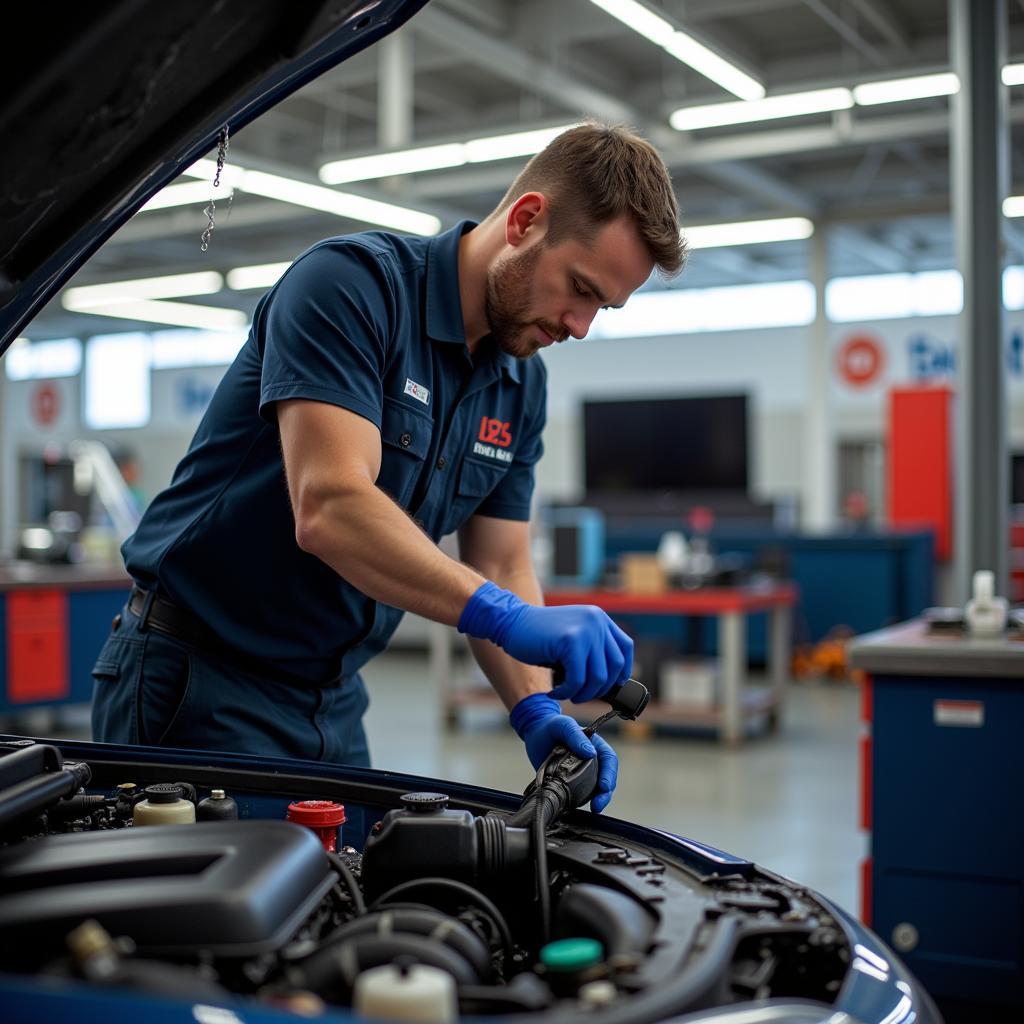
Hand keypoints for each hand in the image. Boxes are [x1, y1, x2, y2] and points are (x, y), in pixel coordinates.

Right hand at [458, 582, 632, 702]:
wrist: (510, 623)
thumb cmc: (540, 638)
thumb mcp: (572, 638)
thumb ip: (592, 651)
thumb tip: (612, 684)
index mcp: (599, 618)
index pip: (625, 648)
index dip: (622, 671)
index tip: (608, 686)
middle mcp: (596, 620)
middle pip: (614, 667)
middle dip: (598, 689)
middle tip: (580, 695)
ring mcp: (585, 629)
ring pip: (598, 677)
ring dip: (583, 693)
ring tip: (567, 694)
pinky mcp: (570, 641)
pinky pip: (578, 679)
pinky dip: (567, 692)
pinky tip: (555, 692)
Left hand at [509, 693, 618, 813]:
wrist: (535, 733)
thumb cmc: (551, 726)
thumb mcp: (563, 725)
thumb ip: (575, 736)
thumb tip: (591, 752)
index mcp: (595, 745)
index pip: (609, 759)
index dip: (610, 774)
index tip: (604, 786)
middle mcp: (592, 760)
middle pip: (606, 778)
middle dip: (605, 793)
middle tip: (598, 804)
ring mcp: (582, 772)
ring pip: (595, 788)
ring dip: (596, 799)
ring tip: (594, 808)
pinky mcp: (570, 782)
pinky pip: (580, 793)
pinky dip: (581, 801)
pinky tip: (577, 807)